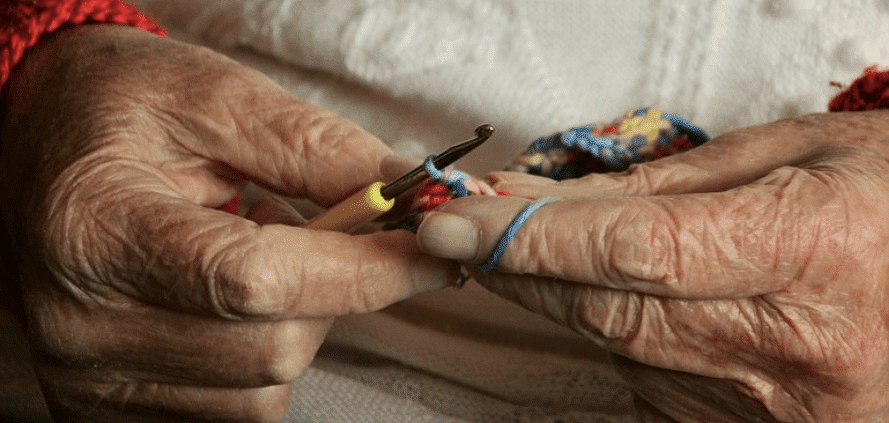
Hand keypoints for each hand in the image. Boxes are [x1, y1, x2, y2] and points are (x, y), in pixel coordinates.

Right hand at [0, 25, 457, 421]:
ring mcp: (89, 375)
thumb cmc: (120, 109)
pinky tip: (234, 300)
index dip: (361, 270)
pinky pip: (233, 411)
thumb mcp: (216, 97)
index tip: (428, 248)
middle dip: (333, 291)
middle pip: (272, 349)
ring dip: (298, 324)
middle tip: (329, 231)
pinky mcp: (105, 403)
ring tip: (260, 254)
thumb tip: (407, 196)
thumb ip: (316, 148)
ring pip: (263, 390)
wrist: (42, 137)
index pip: (257, 282)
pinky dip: (262, 355)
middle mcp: (81, 320)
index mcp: (97, 230)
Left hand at [416, 109, 888, 421]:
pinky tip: (645, 304)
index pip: (642, 253)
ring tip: (576, 254)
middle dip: (528, 273)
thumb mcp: (781, 149)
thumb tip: (541, 203)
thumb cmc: (887, 190)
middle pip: (617, 315)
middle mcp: (805, 345)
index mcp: (820, 248)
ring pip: (627, 355)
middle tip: (478, 229)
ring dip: (578, 302)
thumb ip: (658, 184)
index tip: (462, 222)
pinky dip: (628, 341)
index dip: (537, 241)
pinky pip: (657, 387)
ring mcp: (787, 410)